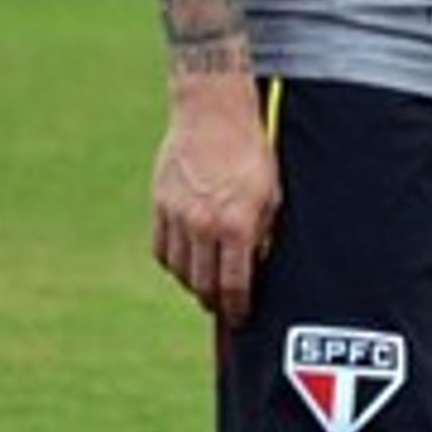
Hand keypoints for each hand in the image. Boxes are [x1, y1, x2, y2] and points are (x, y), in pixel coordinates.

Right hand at [152, 93, 278, 324]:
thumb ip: (263, 234)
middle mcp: (203, 225)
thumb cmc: (251, 153)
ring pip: (179, 270)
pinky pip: (162, 249)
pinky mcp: (159, 205)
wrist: (213, 114)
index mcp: (237, 224)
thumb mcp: (272, 195)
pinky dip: (174, 262)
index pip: (233, 284)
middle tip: (223, 306)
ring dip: (193, 283)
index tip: (241, 317)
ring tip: (206, 285)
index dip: (237, 307)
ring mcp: (177, 216)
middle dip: (214, 301)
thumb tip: (256, 266)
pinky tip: (187, 262)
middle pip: (202, 284)